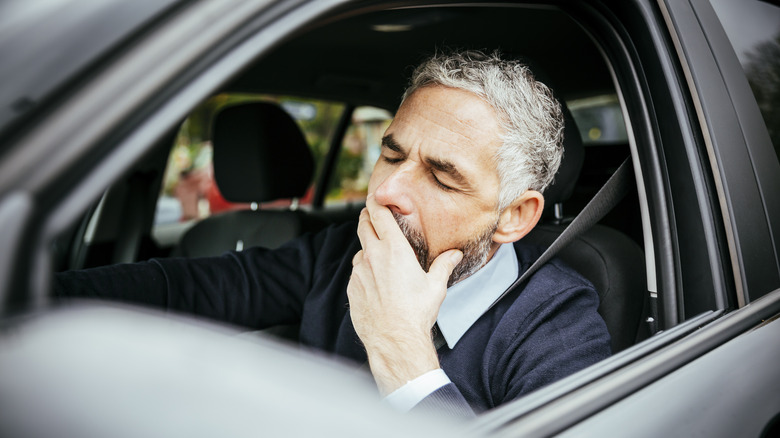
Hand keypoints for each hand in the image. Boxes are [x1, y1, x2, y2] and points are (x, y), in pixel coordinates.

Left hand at [347, 194, 461, 394]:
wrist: (395, 340)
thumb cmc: (416, 313)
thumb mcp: (435, 286)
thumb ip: (444, 265)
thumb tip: (455, 255)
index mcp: (394, 249)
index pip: (378, 214)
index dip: (375, 202)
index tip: (376, 198)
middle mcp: (373, 256)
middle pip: (363, 225)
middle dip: (367, 218)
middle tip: (373, 217)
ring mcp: (359, 272)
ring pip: (360, 251)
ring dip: (367, 249)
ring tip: (380, 258)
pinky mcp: (352, 288)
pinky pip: (356, 273)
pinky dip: (364, 272)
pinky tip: (376, 283)